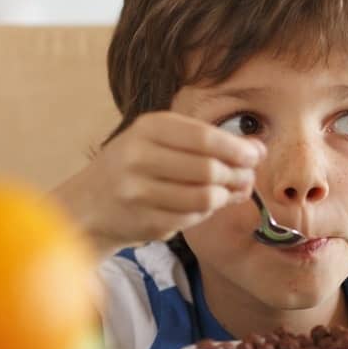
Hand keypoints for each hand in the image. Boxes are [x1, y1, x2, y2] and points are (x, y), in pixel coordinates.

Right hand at [53, 112, 264, 254]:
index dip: (237, 149)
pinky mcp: (143, 220)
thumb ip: (207, 142)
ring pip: (204, 197)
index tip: (256, 156)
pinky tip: (204, 206)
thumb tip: (258, 149)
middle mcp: (138, 156)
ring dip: (225, 197)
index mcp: (148, 128)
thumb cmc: (134, 166)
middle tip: (246, 179)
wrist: (89, 203)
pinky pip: (192, 218)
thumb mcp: (162, 141)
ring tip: (229, 193)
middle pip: (208, 169)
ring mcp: (138, 191)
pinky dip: (206, 213)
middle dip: (236, 176)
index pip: (204, 137)